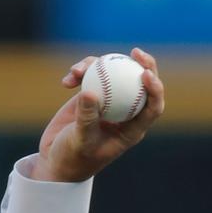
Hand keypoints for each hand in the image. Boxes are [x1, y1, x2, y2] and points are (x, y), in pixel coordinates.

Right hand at [30, 48, 165, 182]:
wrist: (56, 160)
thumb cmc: (73, 157)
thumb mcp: (80, 140)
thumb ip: (86, 117)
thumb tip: (90, 90)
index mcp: (132, 130)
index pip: (153, 108)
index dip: (155, 89)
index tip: (146, 73)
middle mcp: (124, 113)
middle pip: (141, 86)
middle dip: (143, 66)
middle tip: (135, 52)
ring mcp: (108, 103)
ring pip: (114, 76)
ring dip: (98, 66)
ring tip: (77, 70)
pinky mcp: (91, 95)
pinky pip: (92, 76)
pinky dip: (80, 73)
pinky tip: (67, 81)